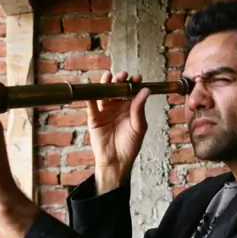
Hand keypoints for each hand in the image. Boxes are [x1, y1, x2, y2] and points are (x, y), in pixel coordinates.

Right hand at [86, 71, 149, 193]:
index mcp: (130, 107)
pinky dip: (90, 97)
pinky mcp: (94, 118)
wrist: (116, 161)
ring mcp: (104, 111)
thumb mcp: (138, 126)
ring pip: (103, 93)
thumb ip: (139, 108)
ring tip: (108, 77)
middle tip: (121, 77)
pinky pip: (91, 106)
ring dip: (105, 84)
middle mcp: (117, 106)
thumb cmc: (130, 145)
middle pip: (116, 88)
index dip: (133, 82)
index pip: (131, 90)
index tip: (136, 78)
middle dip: (119, 80)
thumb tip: (146, 90)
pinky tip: (92, 91)